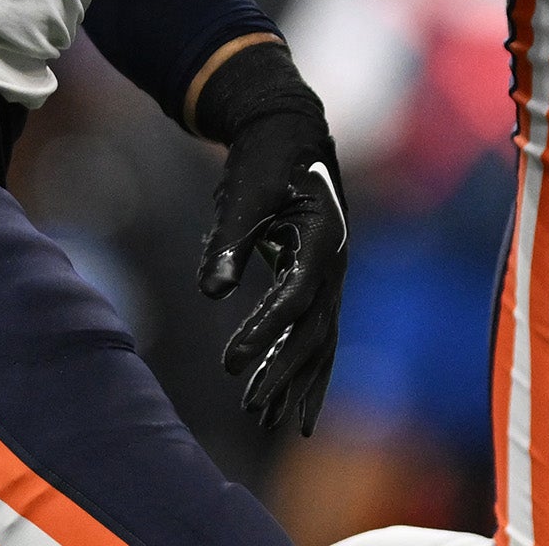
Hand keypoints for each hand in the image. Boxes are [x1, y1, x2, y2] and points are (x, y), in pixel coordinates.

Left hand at [196, 47, 351, 436]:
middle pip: (315, 330)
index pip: (296, 296)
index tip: (229, 363)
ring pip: (319, 339)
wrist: (289, 132)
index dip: (264, 331)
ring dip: (294, 378)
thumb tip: (213, 291)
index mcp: (322, 237)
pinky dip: (299, 366)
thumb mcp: (242, 193)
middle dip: (285, 372)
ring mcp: (331, 274)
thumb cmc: (263, 159)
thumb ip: (229, 240)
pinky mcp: (316, 280)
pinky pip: (313, 332)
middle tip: (251, 408)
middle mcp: (335, 261)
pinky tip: (283, 399)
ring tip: (264, 416)